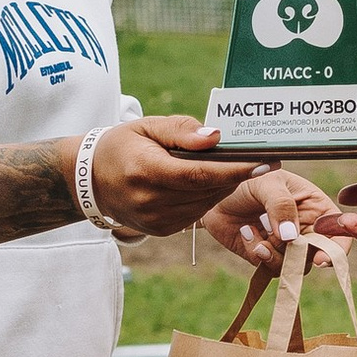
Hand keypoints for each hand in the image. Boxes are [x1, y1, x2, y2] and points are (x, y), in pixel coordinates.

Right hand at [83, 118, 270, 243]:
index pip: (200, 174)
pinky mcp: (160, 230)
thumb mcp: (147, 126)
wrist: (90, 180)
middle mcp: (150, 201)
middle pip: (207, 190)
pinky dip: (208, 198)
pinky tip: (214, 183)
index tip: (266, 162)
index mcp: (147, 171)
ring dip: (225, 187)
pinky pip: (196, 214)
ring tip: (240, 168)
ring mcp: (155, 221)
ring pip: (206, 204)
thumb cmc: (122, 145)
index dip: (236, 170)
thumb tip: (216, 137)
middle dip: (238, 176)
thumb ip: (181, 131)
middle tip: (264, 159)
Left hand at [197, 163, 339, 270]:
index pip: (338, 231)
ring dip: (274, 254)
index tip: (322, 259)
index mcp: (314, 206)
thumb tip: (291, 237)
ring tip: (256, 234)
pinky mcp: (265, 256)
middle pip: (318, 255)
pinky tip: (246, 232)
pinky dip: (258, 253)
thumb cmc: (245, 178)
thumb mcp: (266, 182)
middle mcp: (304, 228)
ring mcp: (285, 245)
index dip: (337, 248)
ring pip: (293, 266)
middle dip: (299, 255)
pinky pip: (269, 267)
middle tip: (280, 243)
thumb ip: (281, 205)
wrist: (210, 192)